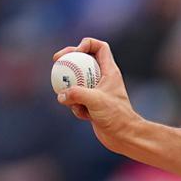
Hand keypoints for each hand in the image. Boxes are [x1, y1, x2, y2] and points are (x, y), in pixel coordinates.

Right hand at [53, 38, 139, 152]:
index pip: (100, 47)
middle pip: (83, 60)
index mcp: (110, 71)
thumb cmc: (116, 117)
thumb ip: (76, 94)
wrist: (124, 136)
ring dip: (71, 92)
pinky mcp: (91, 104)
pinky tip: (86, 117)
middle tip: (56, 62)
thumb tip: (60, 94)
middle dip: (69, 60)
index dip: (86, 44)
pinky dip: (76, 107)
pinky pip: (76, 100)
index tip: (74, 52)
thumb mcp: (95, 101)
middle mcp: (103, 79)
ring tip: (77, 104)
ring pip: (76, 82)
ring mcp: (96, 91)